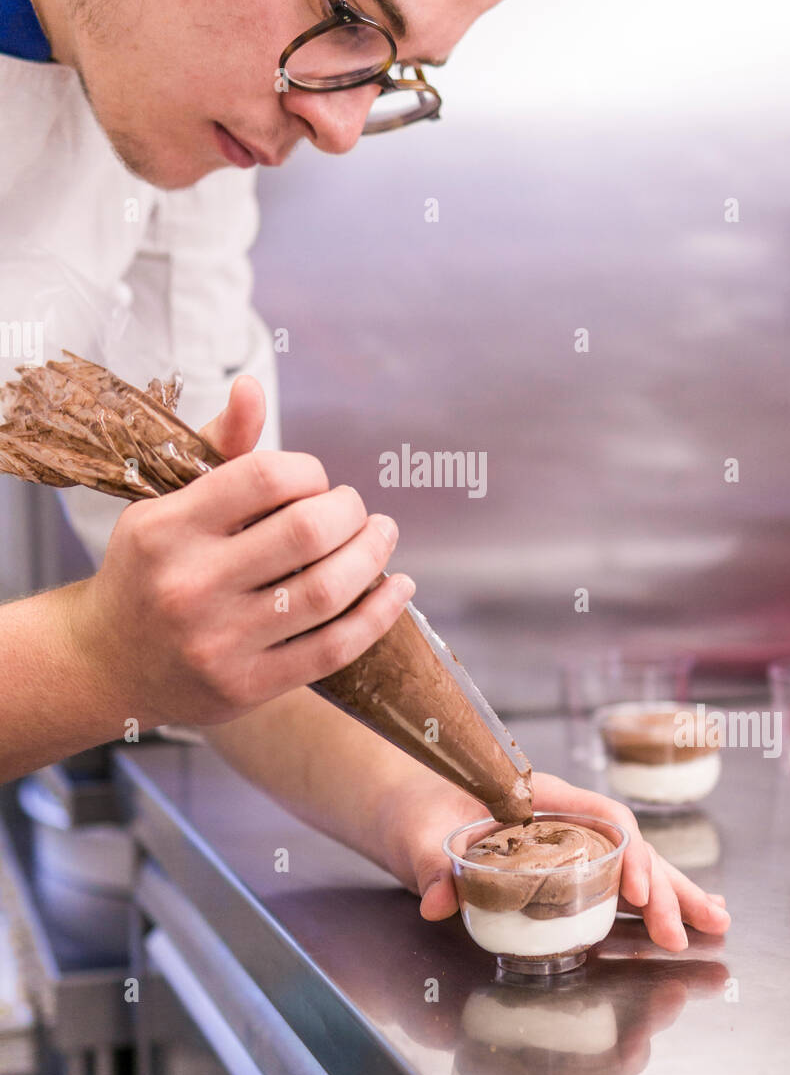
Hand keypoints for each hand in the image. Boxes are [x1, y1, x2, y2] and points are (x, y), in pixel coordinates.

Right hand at [69, 376, 414, 727]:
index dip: (310, 470)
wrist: (106, 664)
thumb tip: (252, 387)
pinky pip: (334, 648)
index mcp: (166, 528)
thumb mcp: (166, 502)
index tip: (315, 481)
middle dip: (349, 511)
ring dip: (372, 555)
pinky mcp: (246, 686)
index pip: (268, 477)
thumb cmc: (150, 569)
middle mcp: (189, 585)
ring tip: (382, 536)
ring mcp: (218, 641)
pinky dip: (379, 614)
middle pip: (308, 532)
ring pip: (327, 590)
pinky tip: (398, 587)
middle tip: (354, 509)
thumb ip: (219, 448)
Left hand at [380, 770, 730, 952]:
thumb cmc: (419, 807)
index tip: (637, 891)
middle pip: (629, 846)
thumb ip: (434, 864)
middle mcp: (564, 818)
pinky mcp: (562, 868)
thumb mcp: (421, 834)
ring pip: (632, 865)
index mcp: (539, 797)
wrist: (408, 805)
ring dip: (673, 895)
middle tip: (684, 933)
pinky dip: (650, 902)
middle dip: (663, 889)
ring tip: (717, 922)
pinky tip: (682, 921)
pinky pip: (614, 883)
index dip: (628, 852)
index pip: (603, 818)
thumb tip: (439, 900)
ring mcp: (567, 843)